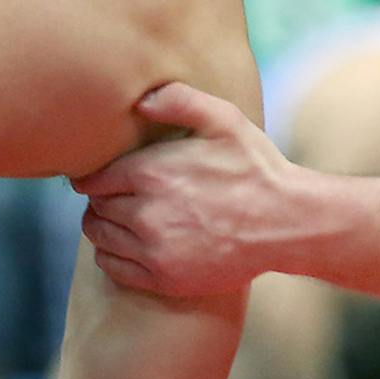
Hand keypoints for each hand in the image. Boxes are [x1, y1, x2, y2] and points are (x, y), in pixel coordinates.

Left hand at [74, 82, 296, 296]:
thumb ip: (181, 100)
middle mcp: (145, 214)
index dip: (94, 177)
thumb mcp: (226, 121)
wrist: (287, 224)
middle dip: (103, 201)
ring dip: (104, 228)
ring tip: (124, 221)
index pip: (92, 180)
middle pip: (95, 209)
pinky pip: (113, 267)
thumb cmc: (257, 169)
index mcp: (151, 173)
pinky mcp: (164, 278)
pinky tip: (130, 245)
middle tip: (118, 198)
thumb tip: (139, 101)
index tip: (104, 177)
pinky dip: (112, 256)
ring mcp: (154, 250)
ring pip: (100, 238)